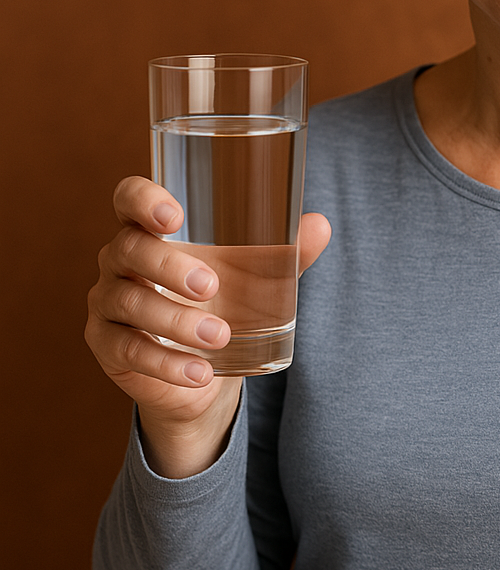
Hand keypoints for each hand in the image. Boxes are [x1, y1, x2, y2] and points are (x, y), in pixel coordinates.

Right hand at [85, 175, 330, 475]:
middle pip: (128, 249)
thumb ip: (287, 250)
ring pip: (130, 303)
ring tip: (221, 336)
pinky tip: (200, 371)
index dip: (143, 199)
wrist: (204, 367)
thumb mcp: (257, 274)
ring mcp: (108, 303)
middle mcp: (120, 259)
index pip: (128, 197)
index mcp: (152, 228)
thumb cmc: (226, 299)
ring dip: (177, 321)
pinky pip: (129, 352)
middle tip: (213, 286)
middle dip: (169, 266)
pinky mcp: (108, 347)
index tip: (176, 216)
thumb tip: (321, 225)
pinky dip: (167, 363)